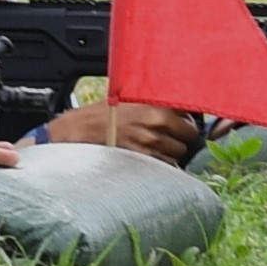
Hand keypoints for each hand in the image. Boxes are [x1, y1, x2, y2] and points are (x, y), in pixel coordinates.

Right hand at [49, 100, 204, 160]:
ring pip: (179, 153)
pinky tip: (147, 159)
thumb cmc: (100, 116)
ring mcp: (151, 142)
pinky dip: (161, 165)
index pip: (191, 112)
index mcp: (154, 101)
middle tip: (166, 137)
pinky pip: (167, 166)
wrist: (75, 132)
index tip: (184, 124)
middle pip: (189, 135)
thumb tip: (180, 113)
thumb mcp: (129, 99)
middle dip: (181, 138)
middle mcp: (156, 120)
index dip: (188, 120)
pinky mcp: (145, 160)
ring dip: (171, 152)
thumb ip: (154, 104)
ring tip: (152, 148)